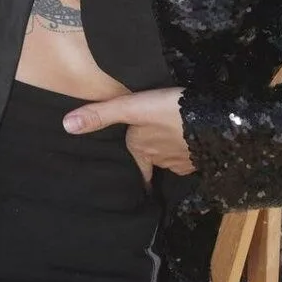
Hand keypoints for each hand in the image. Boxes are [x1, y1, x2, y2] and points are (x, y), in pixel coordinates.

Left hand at [62, 87, 194, 190]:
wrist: (216, 120)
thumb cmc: (169, 111)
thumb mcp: (132, 108)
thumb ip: (101, 115)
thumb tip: (66, 126)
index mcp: (141, 148)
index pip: (135, 164)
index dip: (135, 165)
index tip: (134, 174)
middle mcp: (160, 159)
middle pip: (153, 158)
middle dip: (153, 154)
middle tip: (154, 144)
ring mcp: (183, 161)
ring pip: (172, 157)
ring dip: (171, 149)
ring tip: (172, 137)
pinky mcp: (202, 157)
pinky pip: (191, 155)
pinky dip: (189, 150)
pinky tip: (191, 140)